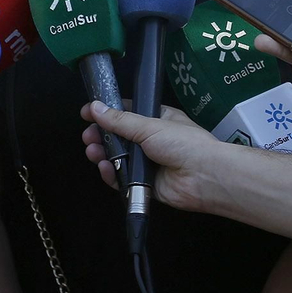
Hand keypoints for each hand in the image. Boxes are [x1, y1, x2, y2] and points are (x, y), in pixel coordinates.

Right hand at [80, 103, 223, 213]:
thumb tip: (95, 108)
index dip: (106, 113)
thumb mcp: (149, 125)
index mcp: (157, 119)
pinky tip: (106, 169)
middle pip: (119, 138)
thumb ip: (120, 120)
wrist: (204, 177)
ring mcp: (148, 163)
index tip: (87, 114)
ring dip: (104, 155)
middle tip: (88, 137)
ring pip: (119, 158)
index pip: (126, 114)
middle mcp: (152, 140)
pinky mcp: (145, 184)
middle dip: (101, 137)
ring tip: (93, 152)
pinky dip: (113, 175)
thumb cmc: (184, 143)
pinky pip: (123, 179)